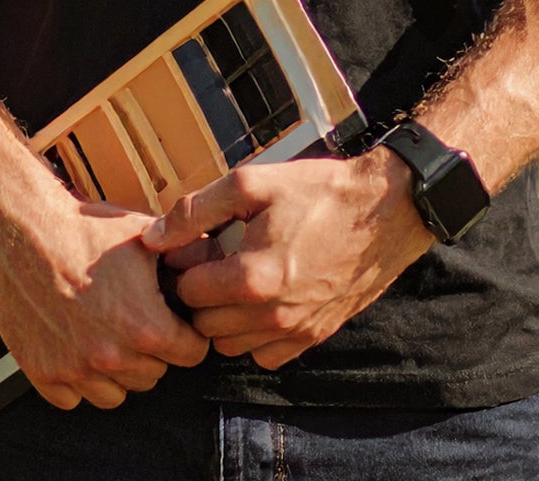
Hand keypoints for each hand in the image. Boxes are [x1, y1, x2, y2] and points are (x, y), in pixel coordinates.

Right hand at [0, 186, 209, 410]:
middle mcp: (112, 357)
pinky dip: (78, 378)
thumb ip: (183, 256)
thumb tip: (212, 263)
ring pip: (118, 394)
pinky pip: (75, 398)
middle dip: (153, 350)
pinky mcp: (45, 375)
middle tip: (136, 318)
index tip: (178, 323)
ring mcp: (77, 370)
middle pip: (155, 375)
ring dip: (118, 370)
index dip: (189, 334)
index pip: (192, 354)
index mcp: (145, 327)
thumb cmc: (80, 229)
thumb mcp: (144, 236)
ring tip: (107, 332)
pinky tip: (77, 343)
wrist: (21, 231)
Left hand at [141, 150, 433, 370]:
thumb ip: (197, 210)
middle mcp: (271, 316)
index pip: (188, 291)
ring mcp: (294, 332)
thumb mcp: (252, 183)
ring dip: (224, 317)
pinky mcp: (313, 338)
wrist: (385, 212)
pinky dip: (254, 334)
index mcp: (251, 278)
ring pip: (230, 346)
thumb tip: (153, 237)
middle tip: (214, 260)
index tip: (197, 246)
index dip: (185, 265)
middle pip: (205, 324)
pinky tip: (262, 298)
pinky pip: (264, 355)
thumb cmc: (319, 192)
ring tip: (237, 278)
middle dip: (201, 293)